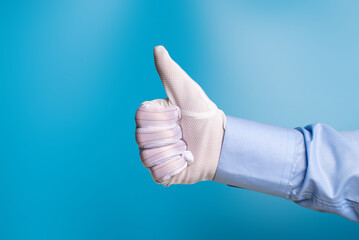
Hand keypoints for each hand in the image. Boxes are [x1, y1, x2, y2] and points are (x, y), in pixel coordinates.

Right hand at [135, 46, 225, 185]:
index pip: (140, 117)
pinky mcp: (161, 173)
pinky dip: (175, 166)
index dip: (163, 117)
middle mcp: (148, 136)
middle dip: (170, 134)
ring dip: (173, 150)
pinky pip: (157, 172)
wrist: (220, 142)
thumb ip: (170, 71)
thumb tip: (158, 48)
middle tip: (184, 133)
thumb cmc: (203, 115)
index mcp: (151, 117)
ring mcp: (153, 155)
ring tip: (186, 147)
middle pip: (142, 138)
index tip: (179, 114)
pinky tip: (186, 160)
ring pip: (148, 156)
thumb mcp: (187, 90)